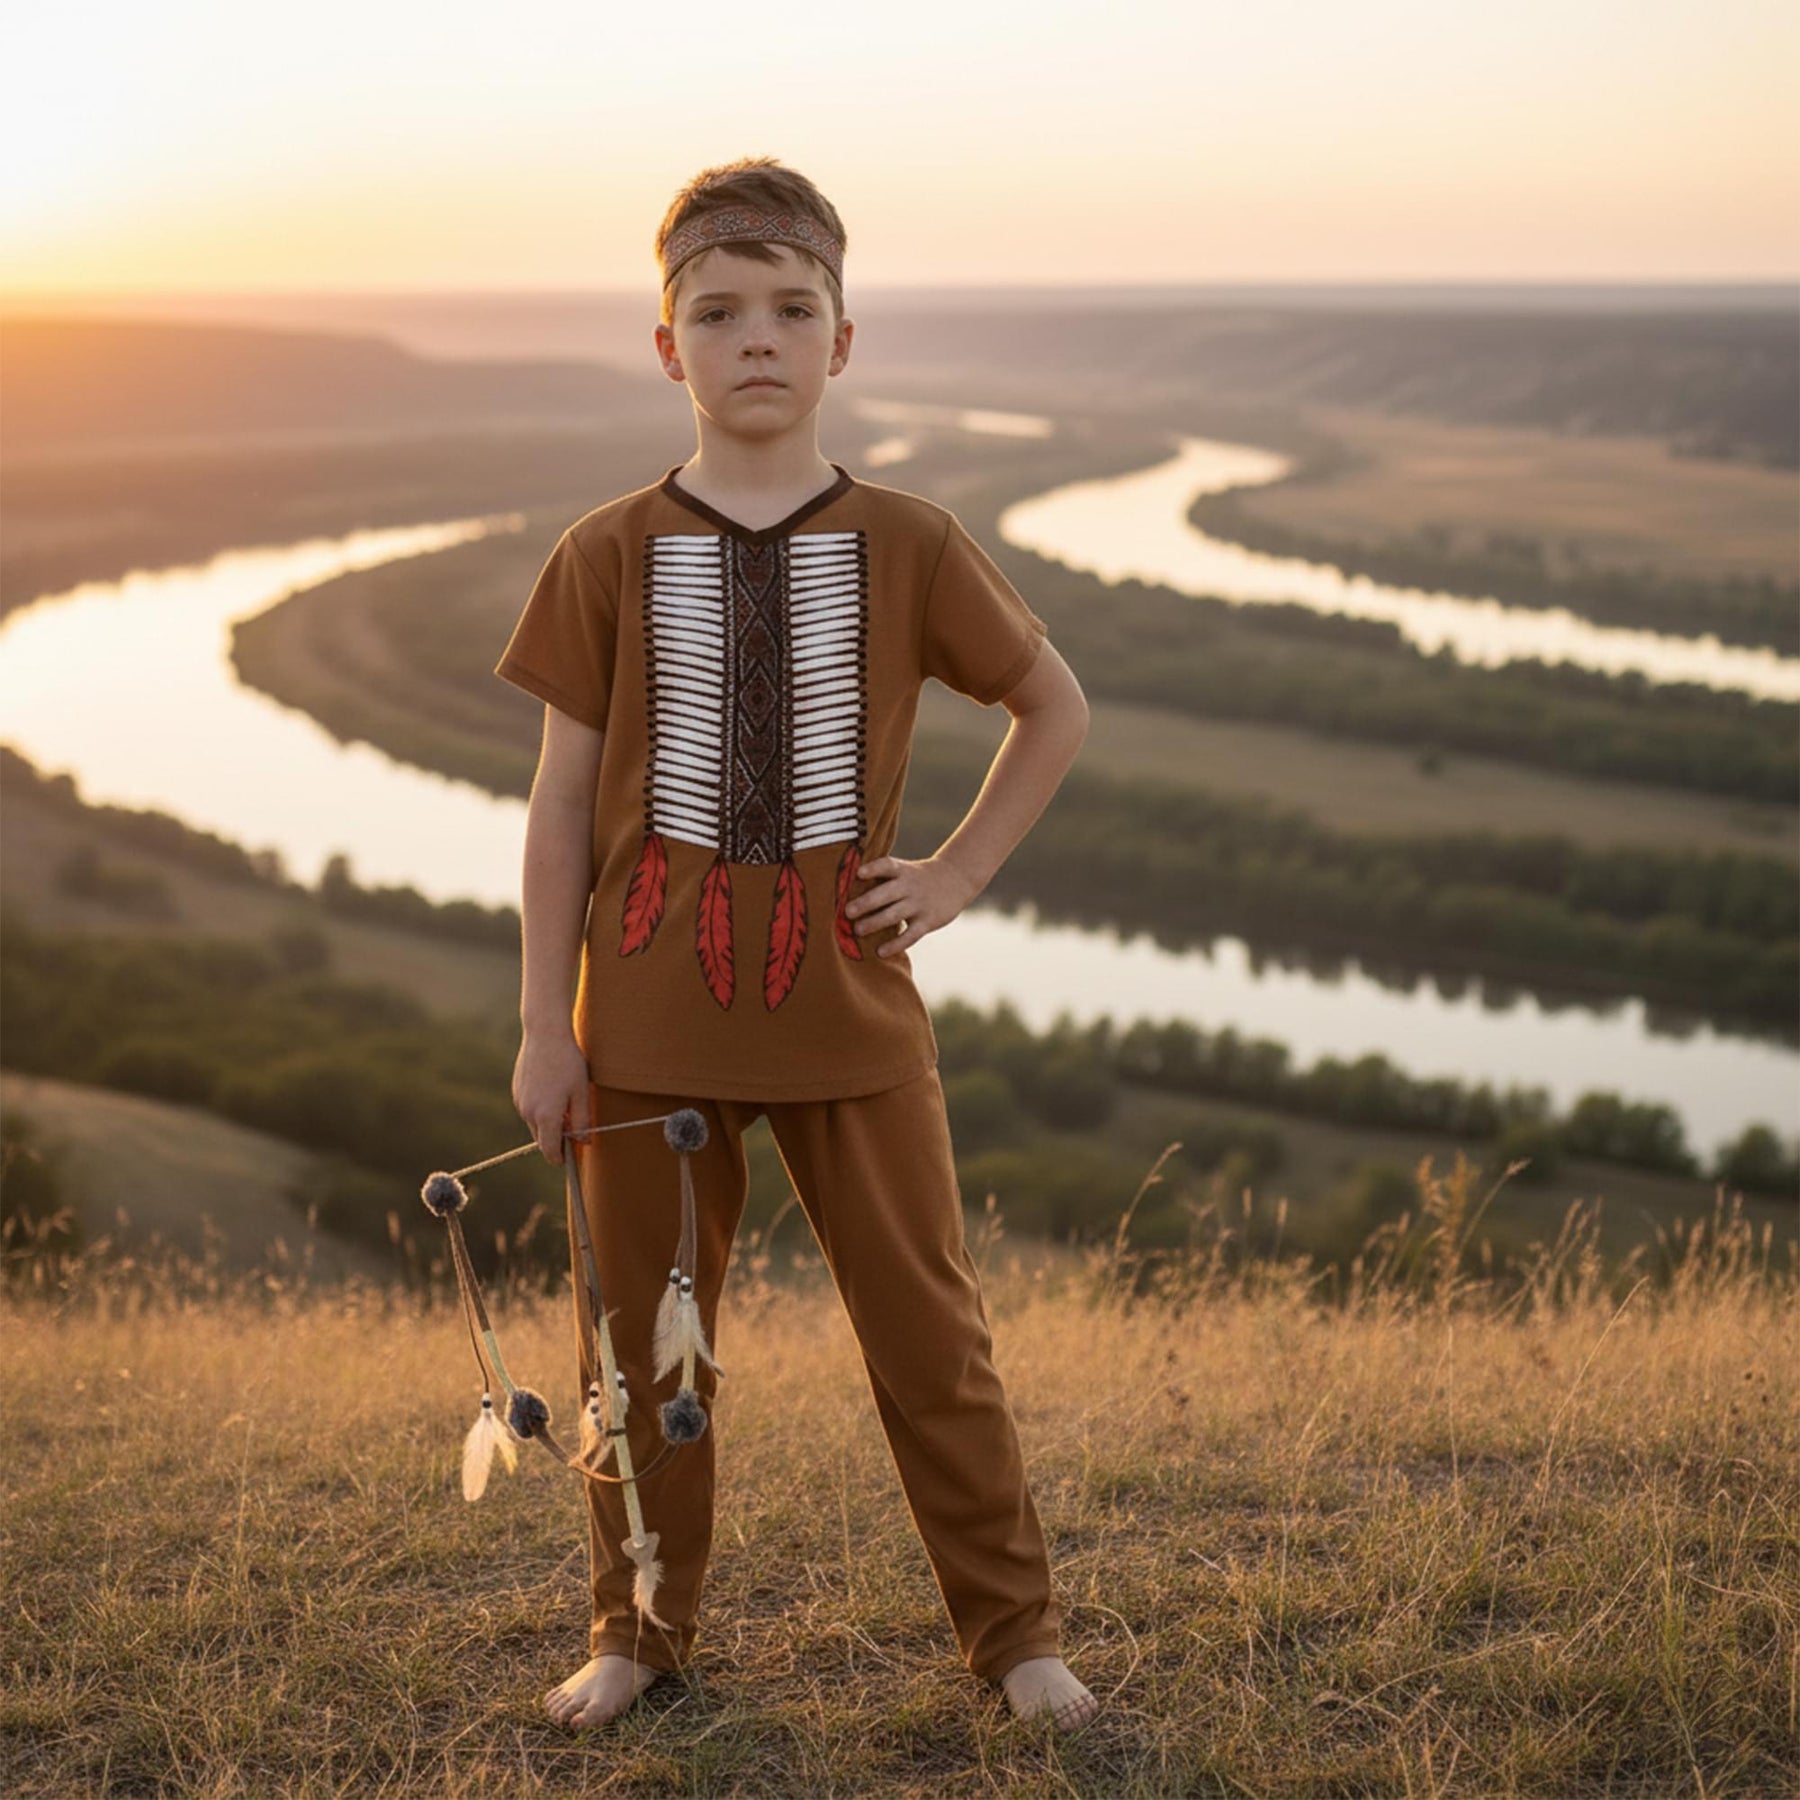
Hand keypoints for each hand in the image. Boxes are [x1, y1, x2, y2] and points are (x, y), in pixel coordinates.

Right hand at [511, 1027, 592, 1163]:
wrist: (544, 1034)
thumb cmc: (568, 1062)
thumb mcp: (581, 1092)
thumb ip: (582, 1120)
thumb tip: (583, 1141)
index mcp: (546, 1115)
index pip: (550, 1150)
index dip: (560, 1158)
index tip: (568, 1160)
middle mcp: (529, 1112)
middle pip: (542, 1138)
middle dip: (557, 1138)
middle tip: (575, 1127)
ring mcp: (520, 1102)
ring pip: (535, 1124)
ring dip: (549, 1122)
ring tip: (567, 1103)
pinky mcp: (517, 1091)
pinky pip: (529, 1109)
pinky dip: (541, 1109)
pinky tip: (554, 1091)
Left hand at [845, 854, 980, 957]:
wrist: (956, 879)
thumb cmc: (918, 877)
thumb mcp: (904, 870)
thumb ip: (882, 878)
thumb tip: (846, 891)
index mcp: (902, 871)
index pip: (887, 866)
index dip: (873, 869)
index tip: (858, 873)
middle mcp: (910, 886)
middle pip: (886, 893)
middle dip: (866, 903)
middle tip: (848, 912)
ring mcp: (919, 904)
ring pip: (895, 914)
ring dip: (875, 923)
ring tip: (857, 930)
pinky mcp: (928, 921)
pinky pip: (910, 935)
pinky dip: (896, 944)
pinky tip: (881, 952)